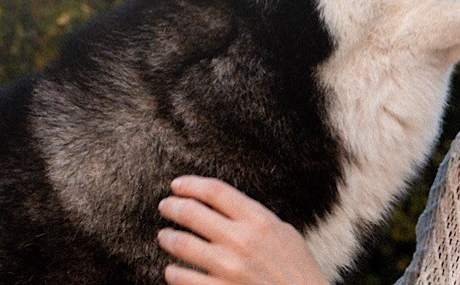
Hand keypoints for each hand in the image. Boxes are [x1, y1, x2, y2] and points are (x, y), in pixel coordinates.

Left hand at [158, 176, 329, 284]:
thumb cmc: (295, 266)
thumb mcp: (281, 230)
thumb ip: (253, 218)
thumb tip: (225, 208)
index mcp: (257, 219)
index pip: (215, 192)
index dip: (192, 185)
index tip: (177, 184)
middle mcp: (240, 240)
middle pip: (195, 214)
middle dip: (174, 207)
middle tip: (164, 205)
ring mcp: (228, 268)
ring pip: (185, 246)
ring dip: (170, 239)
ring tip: (164, 235)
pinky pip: (186, 280)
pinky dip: (174, 273)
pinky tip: (171, 270)